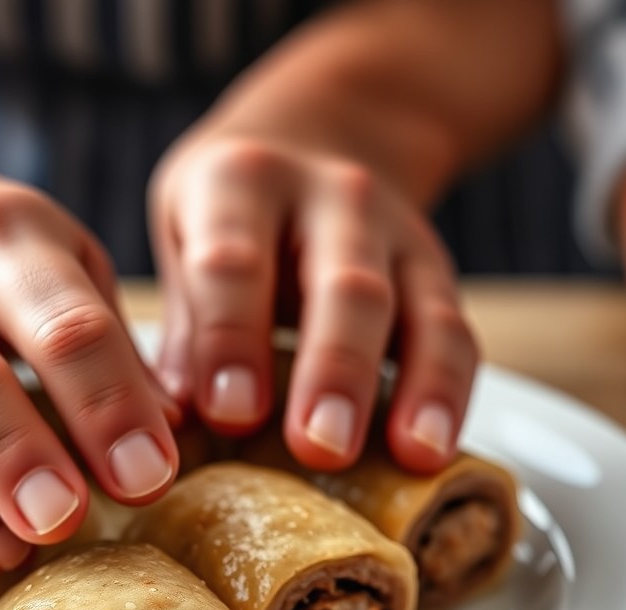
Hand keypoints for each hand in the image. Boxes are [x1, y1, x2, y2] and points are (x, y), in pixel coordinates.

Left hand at [149, 133, 477, 470]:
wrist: (314, 137)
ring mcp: (395, 232)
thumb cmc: (227, 216)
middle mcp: (330, 195)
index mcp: (240, 183)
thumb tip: (171, 428)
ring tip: (410, 455)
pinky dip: (449, 395)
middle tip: (319, 447)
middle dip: (334, 369)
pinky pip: (454, 334)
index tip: (230, 415)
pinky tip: (433, 451)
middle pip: (343, 286)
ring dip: (417, 387)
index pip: (233, 263)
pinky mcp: (435, 272)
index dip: (231, 341)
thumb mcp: (184, 241)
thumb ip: (184, 333)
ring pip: (418, 309)